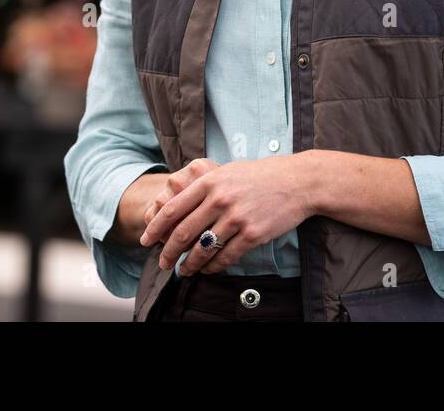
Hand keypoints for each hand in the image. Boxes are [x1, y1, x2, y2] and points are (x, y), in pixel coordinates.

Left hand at [138, 154, 314, 276]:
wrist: (297, 181)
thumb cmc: (260, 176)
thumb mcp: (227, 172)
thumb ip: (203, 187)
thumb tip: (177, 207)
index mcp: (209, 182)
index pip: (173, 209)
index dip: (155, 227)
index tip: (145, 240)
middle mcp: (220, 199)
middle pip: (183, 232)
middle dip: (168, 251)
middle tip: (162, 263)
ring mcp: (237, 217)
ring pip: (203, 249)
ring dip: (190, 264)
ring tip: (184, 271)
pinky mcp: (253, 234)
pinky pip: (226, 257)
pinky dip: (214, 267)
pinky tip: (208, 270)